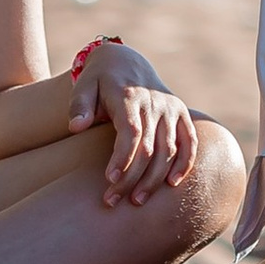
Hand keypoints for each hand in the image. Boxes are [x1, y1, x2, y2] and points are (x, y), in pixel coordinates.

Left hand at [66, 44, 204, 207]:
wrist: (125, 61)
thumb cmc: (99, 80)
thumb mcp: (84, 86)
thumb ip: (79, 105)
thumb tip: (75, 126)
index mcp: (130, 97)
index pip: (130, 132)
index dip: (122, 158)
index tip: (109, 180)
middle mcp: (155, 103)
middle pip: (149, 147)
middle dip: (132, 178)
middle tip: (113, 201)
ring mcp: (171, 108)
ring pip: (169, 149)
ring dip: (155, 178)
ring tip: (137, 201)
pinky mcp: (181, 114)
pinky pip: (189, 141)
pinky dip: (185, 163)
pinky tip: (172, 184)